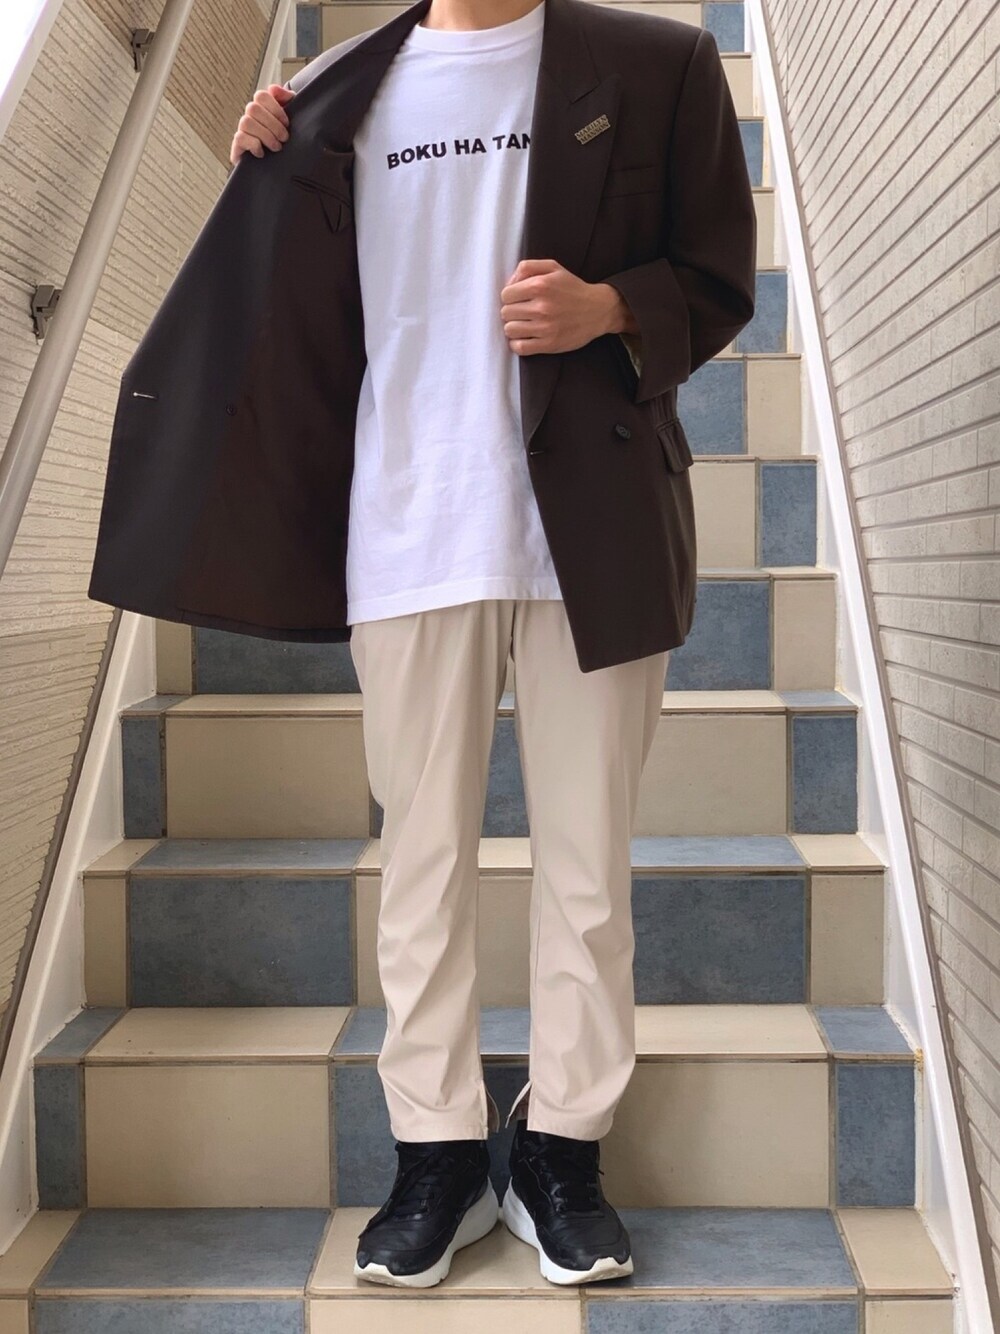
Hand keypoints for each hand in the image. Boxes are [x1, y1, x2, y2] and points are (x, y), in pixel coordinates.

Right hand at [230, 84, 294, 163]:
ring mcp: (242, 131)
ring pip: (246, 122)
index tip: (287, 122)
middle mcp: (250, 118)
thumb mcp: (293, 120)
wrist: (283, 170)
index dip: (275, 108)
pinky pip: (240, 138)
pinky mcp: (237, 147)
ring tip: (276, 147)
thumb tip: (275, 89)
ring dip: (265, 135)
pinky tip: (262, 153)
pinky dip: (254, 145)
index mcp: (262, 109)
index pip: (261, 96)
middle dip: (272, 124)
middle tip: (284, 138)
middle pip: (253, 108)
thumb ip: (287, 100)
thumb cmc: (287, 143)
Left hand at [499, 258, 633, 354]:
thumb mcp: (553, 268)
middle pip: (506, 313)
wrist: (598, 310)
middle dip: (512, 312)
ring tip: (525, 324)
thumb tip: (509, 283)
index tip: (518, 299)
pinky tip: (526, 338)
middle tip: (523, 312)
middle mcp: (542, 306)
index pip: (506, 295)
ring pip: (510, 330)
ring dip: (514, 328)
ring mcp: (545, 327)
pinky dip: (518, 344)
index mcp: (541, 285)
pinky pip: (520, 348)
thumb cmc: (573, 289)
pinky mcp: (549, 344)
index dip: (510, 297)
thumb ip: (527, 267)